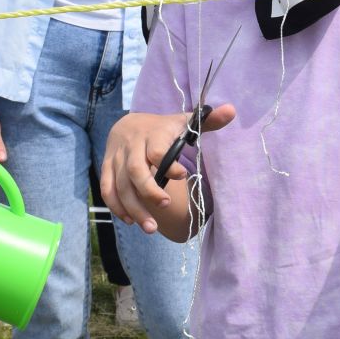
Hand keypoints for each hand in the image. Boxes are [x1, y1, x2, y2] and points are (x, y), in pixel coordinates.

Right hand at [101, 106, 236, 234]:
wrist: (128, 124)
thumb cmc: (163, 128)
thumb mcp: (184, 122)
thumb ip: (208, 121)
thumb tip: (232, 110)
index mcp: (153, 134)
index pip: (157, 150)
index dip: (168, 164)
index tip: (183, 174)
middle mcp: (132, 145)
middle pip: (135, 171)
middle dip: (149, 191)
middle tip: (167, 206)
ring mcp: (117, 157)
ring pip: (120, 185)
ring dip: (134, 207)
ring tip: (151, 228)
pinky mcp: (107, 167)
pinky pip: (107, 189)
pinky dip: (117, 206)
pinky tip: (131, 221)